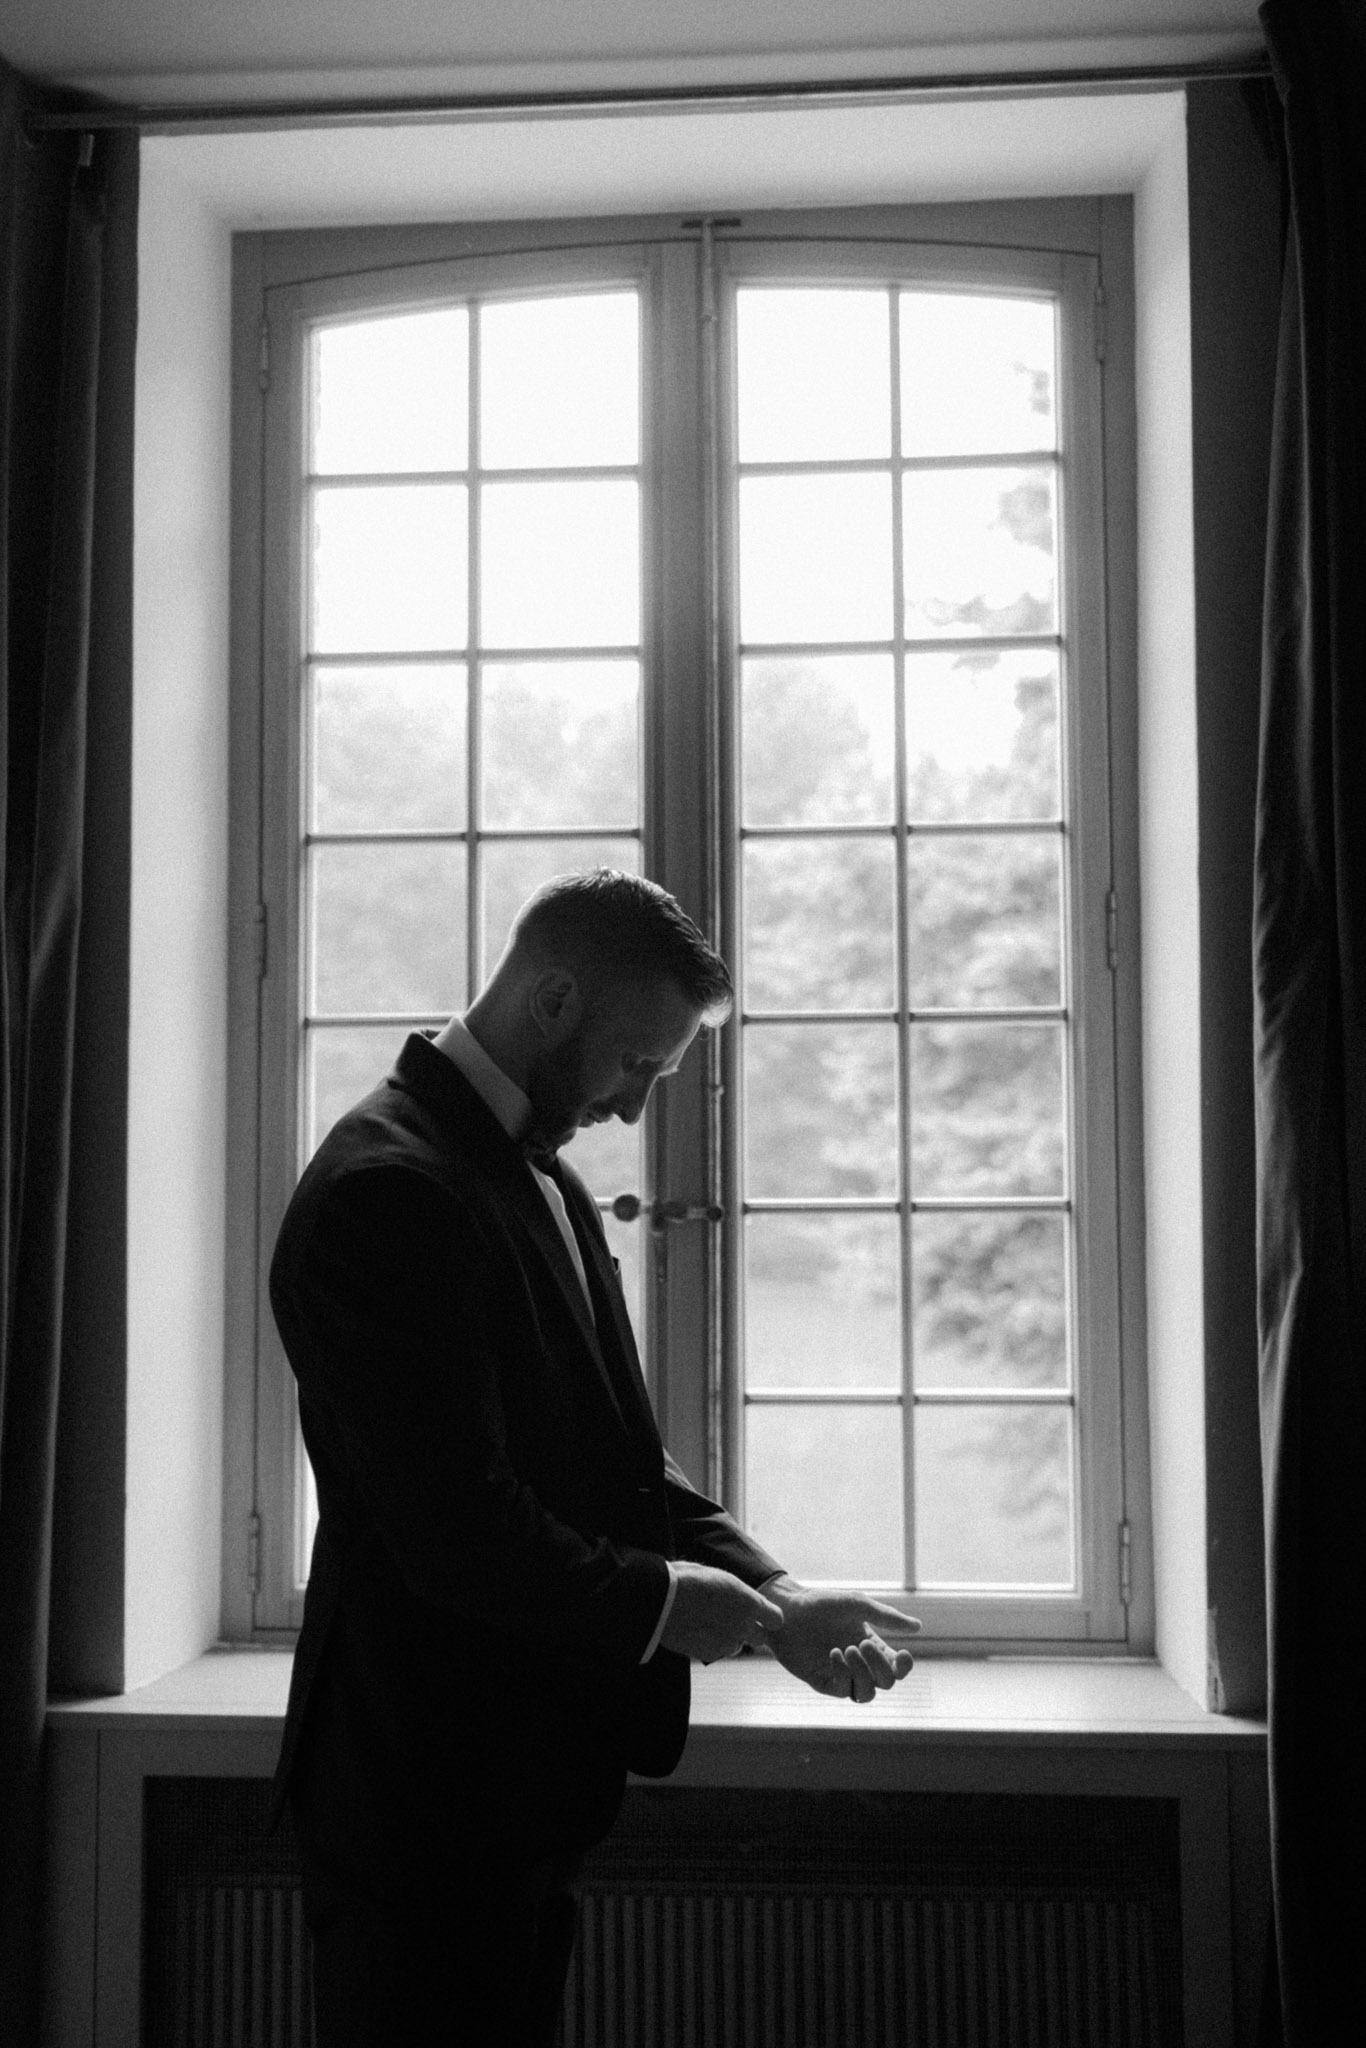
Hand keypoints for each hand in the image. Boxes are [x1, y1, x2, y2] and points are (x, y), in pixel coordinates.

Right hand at [659, 1562, 784, 1664]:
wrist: (661, 1599)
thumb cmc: (688, 1579)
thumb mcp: (719, 1577)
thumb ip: (735, 1592)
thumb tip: (738, 1594)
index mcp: (749, 1602)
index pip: (776, 1619)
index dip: (768, 1617)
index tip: (760, 1614)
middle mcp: (743, 1626)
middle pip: (759, 1638)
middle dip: (749, 1631)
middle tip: (731, 1618)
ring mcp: (726, 1643)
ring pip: (736, 1646)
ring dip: (728, 1638)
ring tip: (707, 1622)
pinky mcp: (708, 1655)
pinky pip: (716, 1652)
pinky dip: (710, 1645)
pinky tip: (695, 1631)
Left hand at [761, 1577, 920, 1702]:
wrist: (787, 1610)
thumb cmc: (821, 1604)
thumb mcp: (856, 1604)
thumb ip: (886, 1617)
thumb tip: (918, 1626)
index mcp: (872, 1646)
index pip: (896, 1667)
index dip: (904, 1667)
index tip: (904, 1654)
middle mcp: (860, 1665)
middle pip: (886, 1683)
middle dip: (879, 1666)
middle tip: (862, 1643)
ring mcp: (842, 1675)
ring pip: (867, 1693)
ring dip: (862, 1674)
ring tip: (847, 1649)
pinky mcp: (823, 1682)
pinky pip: (843, 1690)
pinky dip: (843, 1674)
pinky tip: (834, 1654)